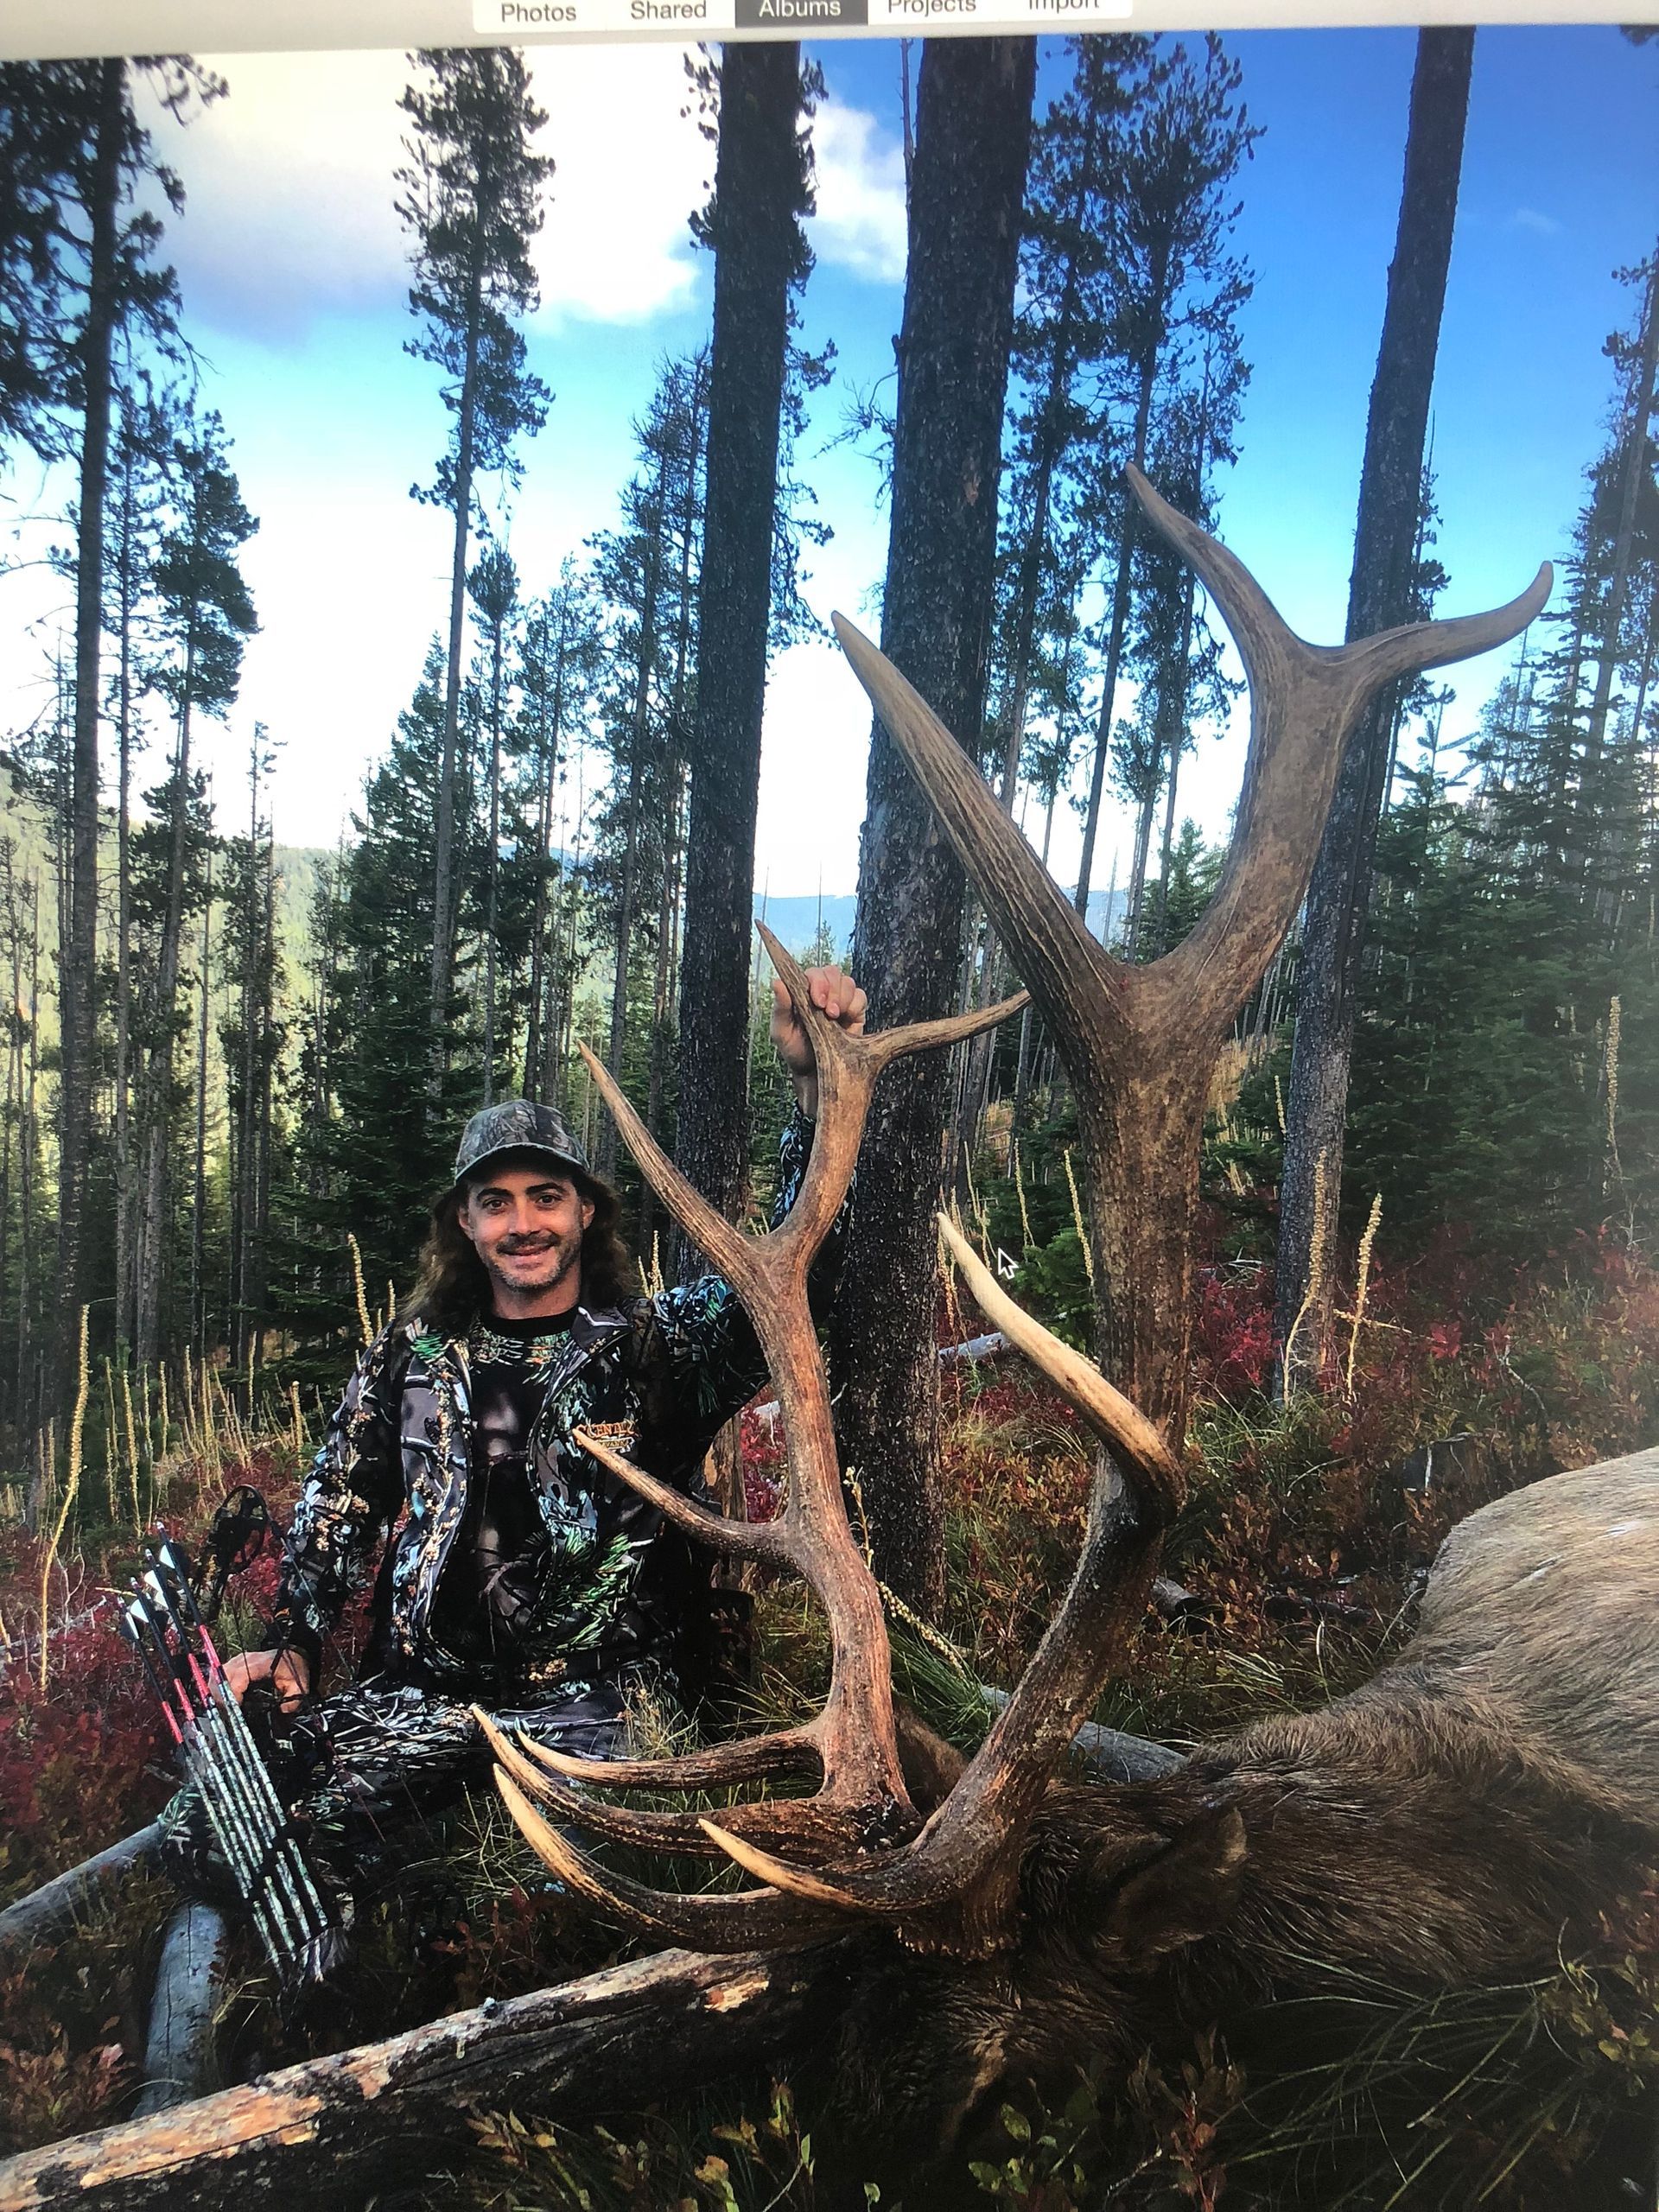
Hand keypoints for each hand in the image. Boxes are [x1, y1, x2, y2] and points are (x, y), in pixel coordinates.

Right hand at [224, 1647, 310, 1712]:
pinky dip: (218, 1688)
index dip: (234, 1693)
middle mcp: (245, 1659)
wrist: (294, 1654)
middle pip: (223, 1677)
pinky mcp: (234, 1664)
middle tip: (227, 1713)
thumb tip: (283, 1711)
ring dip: (218, 1693)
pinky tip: (223, 1700)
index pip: (238, 1677)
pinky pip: (219, 1675)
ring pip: (217, 1676)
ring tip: (224, 1708)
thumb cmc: (293, 1668)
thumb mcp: (299, 1686)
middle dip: (222, 1697)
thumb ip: (293, 1701)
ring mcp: (238, 1660)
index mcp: (259, 1664)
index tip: (235, 1708)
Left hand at [771, 965, 867, 1117]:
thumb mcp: (781, 1032)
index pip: (811, 973)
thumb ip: (780, 1007)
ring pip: (847, 982)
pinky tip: (847, 1020)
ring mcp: (840, 1000)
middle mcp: (822, 993)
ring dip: (842, 998)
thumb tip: (777, 982)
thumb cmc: (796, 1051)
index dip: (816, 981)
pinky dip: (855, 1005)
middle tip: (828, 1011)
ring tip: (835, 1018)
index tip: (816, 999)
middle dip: (831, 989)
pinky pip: (861, 997)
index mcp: (802, 992)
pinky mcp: (856, 1011)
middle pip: (832, 973)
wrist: (815, 1074)